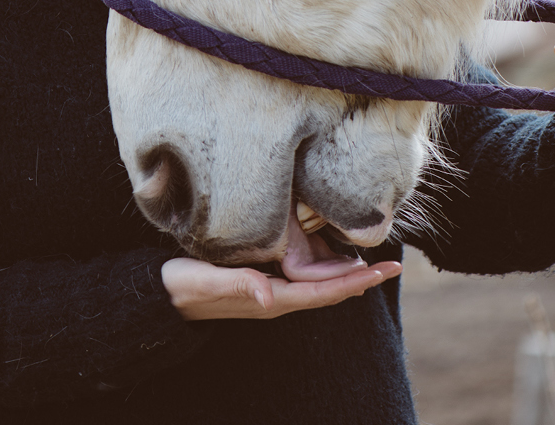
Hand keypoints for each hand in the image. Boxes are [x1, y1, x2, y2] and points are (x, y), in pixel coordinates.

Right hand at [161, 256, 400, 320]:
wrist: (161, 295)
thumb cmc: (182, 285)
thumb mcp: (205, 281)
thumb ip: (236, 285)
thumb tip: (270, 296)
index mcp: (270, 298)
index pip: (322, 292)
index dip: (354, 281)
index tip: (382, 270)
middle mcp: (276, 297)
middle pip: (329, 291)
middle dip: (361, 279)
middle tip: (393, 265)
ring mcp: (270, 290)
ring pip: (319, 284)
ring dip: (347, 275)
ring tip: (373, 261)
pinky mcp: (260, 279)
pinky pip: (303, 276)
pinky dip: (325, 268)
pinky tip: (331, 255)